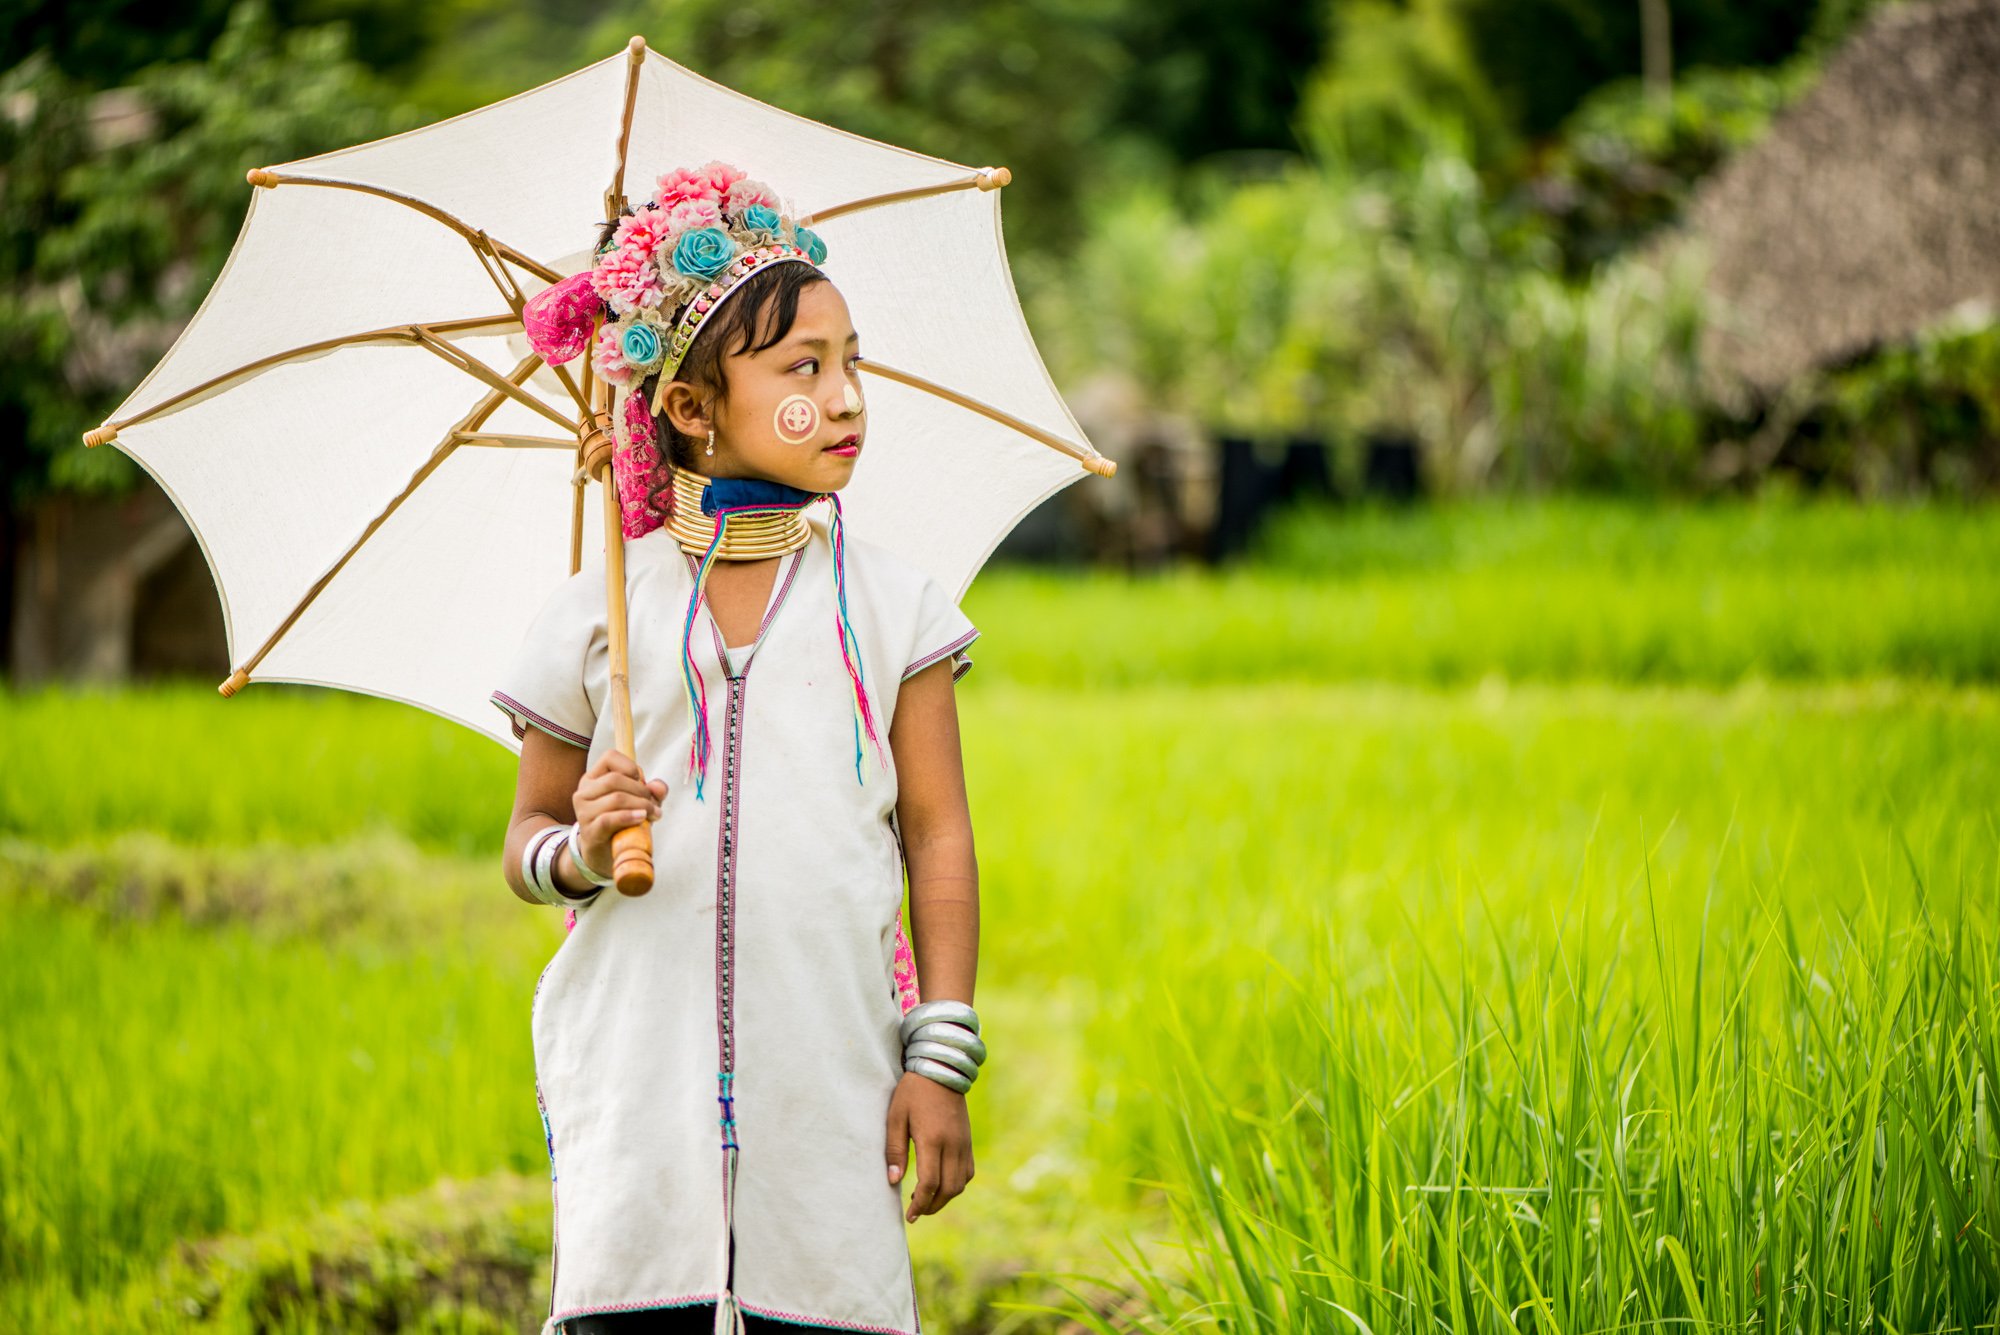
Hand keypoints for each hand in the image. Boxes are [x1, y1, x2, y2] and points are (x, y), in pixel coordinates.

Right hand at [571, 751, 664, 879]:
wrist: (605, 854)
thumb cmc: (622, 823)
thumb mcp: (640, 803)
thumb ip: (652, 792)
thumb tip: (659, 788)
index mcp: (593, 779)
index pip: (609, 757)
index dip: (630, 766)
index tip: (641, 781)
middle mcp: (583, 792)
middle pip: (615, 780)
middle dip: (641, 791)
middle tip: (654, 805)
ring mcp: (584, 812)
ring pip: (615, 798)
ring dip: (641, 805)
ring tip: (653, 815)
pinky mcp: (589, 831)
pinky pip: (609, 819)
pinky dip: (629, 817)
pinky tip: (641, 818)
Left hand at [884, 1071, 973, 1221]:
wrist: (942, 1070)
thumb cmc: (913, 1092)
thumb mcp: (896, 1117)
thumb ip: (895, 1150)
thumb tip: (894, 1180)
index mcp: (932, 1140)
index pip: (929, 1184)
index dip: (920, 1204)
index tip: (909, 1216)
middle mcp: (952, 1145)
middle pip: (948, 1189)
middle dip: (932, 1206)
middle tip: (916, 1212)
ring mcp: (964, 1143)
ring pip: (961, 1183)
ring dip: (945, 1198)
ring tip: (927, 1200)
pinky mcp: (968, 1140)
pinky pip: (968, 1171)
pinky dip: (957, 1184)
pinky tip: (942, 1183)